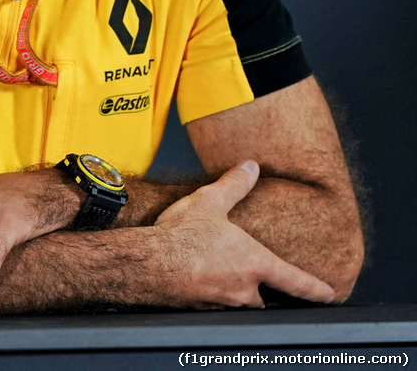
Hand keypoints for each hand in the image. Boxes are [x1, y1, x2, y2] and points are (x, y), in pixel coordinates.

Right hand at [152, 160, 335, 307]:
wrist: (148, 264)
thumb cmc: (181, 236)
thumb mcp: (210, 201)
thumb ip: (234, 185)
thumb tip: (250, 167)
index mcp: (254, 264)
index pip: (295, 281)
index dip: (315, 289)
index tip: (329, 294)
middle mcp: (243, 289)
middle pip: (262, 298)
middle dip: (259, 290)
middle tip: (247, 278)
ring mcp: (222, 303)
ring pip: (237, 304)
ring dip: (231, 292)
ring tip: (213, 275)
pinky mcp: (199, 310)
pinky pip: (212, 306)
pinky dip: (207, 295)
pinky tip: (191, 280)